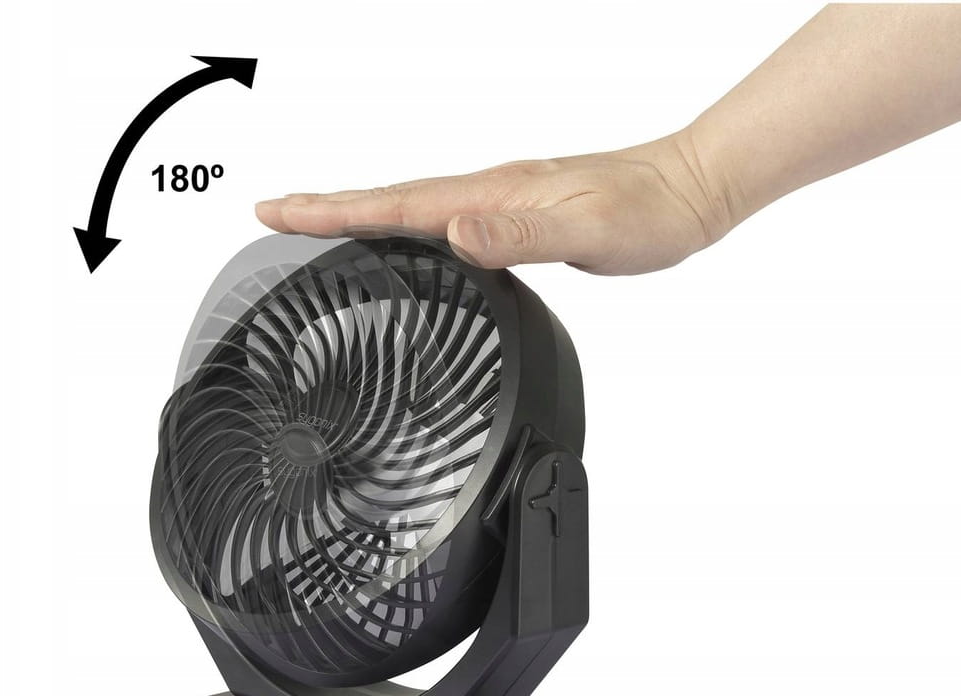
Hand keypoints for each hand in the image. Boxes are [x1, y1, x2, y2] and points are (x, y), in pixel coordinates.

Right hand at [254, 131, 734, 275]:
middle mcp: (488, 192)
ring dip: (360, 214)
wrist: (688, 190)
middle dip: (326, 208)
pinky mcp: (515, 215)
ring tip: (318, 225)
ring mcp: (500, 200)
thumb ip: (522, 233)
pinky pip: (443, 219)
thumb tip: (456, 231)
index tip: (278, 212)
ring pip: (412, 208)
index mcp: (492, 194)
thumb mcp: (588, 230)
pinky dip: (407, 226)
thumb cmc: (647, 213)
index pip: (395, 203)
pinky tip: (406, 240)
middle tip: (272, 214)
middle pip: (388, 198)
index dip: (333, 211)